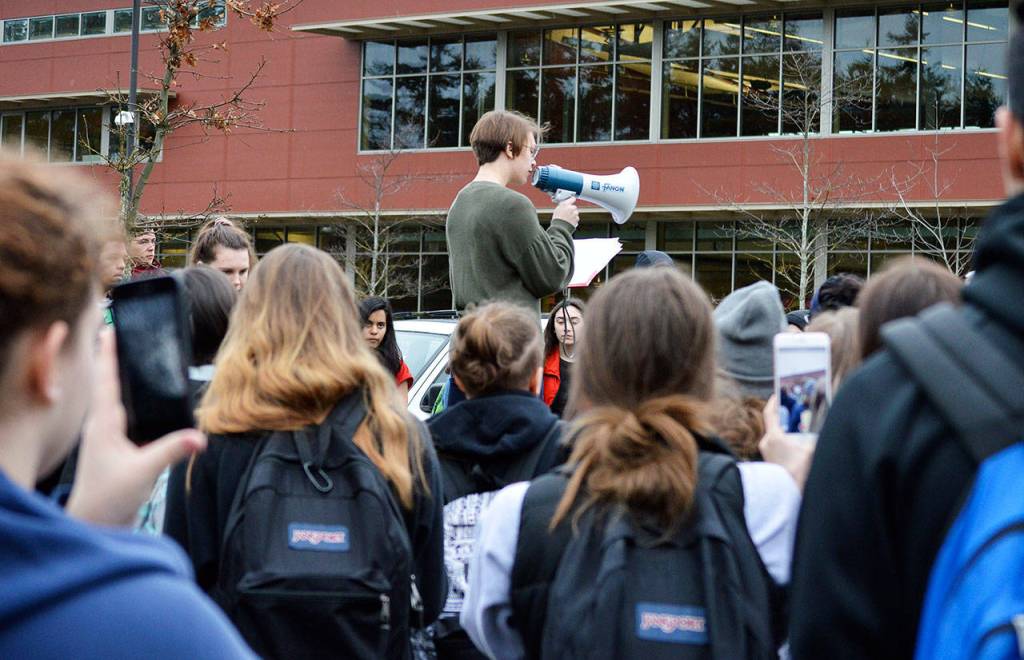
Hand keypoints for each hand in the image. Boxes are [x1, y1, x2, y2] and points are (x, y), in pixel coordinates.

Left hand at [65, 330, 206, 526]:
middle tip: (121, 335)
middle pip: (107, 385)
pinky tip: (144, 403)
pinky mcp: (113, 450)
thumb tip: (200, 437)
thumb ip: (172, 450)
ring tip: (132, 361)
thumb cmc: (108, 498)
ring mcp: (105, 438)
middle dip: (113, 360)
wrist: (94, 525)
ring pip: (114, 401)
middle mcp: (101, 427)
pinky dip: (131, 403)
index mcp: (104, 424)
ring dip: (122, 381)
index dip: (109, 354)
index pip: (106, 380)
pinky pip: (122, 418)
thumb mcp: (144, 471)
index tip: (110, 328)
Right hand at [552, 198, 579, 227]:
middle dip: (571, 210)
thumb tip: (565, 204)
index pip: (572, 199)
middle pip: (574, 207)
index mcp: (566, 204)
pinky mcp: (577, 219)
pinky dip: (573, 220)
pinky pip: (576, 218)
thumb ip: (563, 206)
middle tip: (566, 213)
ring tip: (567, 219)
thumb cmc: (557, 219)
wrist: (560, 228)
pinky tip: (569, 221)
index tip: (572, 200)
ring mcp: (575, 214)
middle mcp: (571, 208)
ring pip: (575, 213)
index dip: (572, 200)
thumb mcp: (557, 209)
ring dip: (573, 215)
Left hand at [759, 396, 814, 490]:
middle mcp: (766, 442)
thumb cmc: (799, 471)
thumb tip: (823, 426)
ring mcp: (766, 452)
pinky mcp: (769, 461)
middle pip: (773, 424)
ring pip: (775, 435)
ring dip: (786, 431)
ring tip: (799, 428)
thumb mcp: (812, 450)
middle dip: (784, 417)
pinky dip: (784, 442)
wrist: (788, 494)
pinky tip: (797, 445)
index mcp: (774, 436)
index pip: (769, 413)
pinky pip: (776, 446)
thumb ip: (816, 436)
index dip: (774, 401)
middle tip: (794, 411)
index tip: (778, 394)